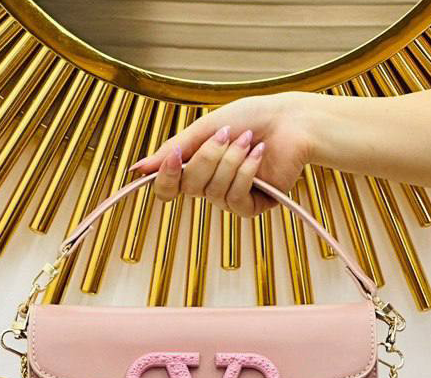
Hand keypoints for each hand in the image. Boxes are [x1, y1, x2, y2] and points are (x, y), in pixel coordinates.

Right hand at [128, 92, 312, 216]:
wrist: (291, 121)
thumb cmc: (250, 118)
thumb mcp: (205, 128)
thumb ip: (173, 149)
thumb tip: (138, 170)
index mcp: (194, 168)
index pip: (166, 189)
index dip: (166, 176)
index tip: (174, 156)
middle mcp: (209, 186)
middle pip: (190, 186)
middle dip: (209, 157)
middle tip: (228, 135)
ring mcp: (230, 198)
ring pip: (214, 192)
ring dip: (232, 161)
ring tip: (249, 141)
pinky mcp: (252, 207)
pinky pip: (236, 199)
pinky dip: (247, 173)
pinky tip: (258, 155)